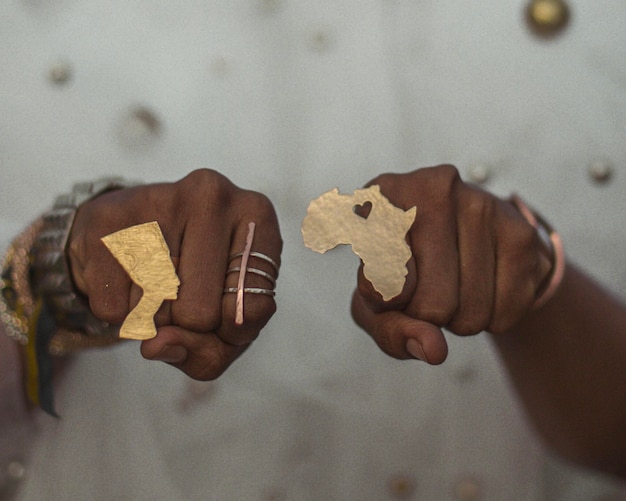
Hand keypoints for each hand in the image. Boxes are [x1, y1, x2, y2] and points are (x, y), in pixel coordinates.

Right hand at [68, 169, 281, 378]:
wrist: (133, 235)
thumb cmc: (198, 282)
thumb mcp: (226, 322)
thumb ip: (208, 353)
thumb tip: (156, 344)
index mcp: (257, 214)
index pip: (252, 309)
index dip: (233, 329)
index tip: (226, 309)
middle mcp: (213, 195)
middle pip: (200, 314)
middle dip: (188, 324)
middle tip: (183, 295)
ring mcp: (158, 199)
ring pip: (155, 311)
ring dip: (152, 318)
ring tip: (157, 283)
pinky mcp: (107, 218)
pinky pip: (113, 308)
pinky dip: (119, 313)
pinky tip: (128, 279)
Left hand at [351, 165, 550, 363]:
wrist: (468, 240)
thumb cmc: (407, 271)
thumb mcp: (378, 305)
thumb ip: (390, 331)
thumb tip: (434, 349)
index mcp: (382, 196)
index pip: (379, 277)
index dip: (384, 300)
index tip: (386, 289)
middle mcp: (430, 187)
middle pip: (429, 305)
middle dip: (426, 316)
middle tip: (425, 289)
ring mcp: (480, 204)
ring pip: (469, 313)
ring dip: (459, 320)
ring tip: (453, 285)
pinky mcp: (521, 232)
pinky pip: (504, 313)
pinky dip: (492, 319)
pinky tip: (482, 287)